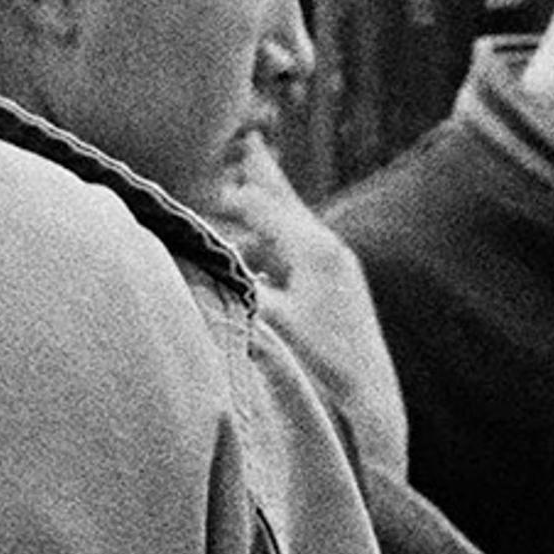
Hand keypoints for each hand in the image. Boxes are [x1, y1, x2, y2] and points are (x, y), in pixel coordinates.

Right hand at [208, 134, 408, 481]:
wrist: (370, 413)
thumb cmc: (318, 367)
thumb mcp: (265, 322)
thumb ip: (226, 285)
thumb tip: (184, 262)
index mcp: (316, 251)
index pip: (264, 206)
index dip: (230, 191)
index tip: (202, 174)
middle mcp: (329, 255)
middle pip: (286, 205)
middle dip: (263, 176)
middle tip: (250, 141)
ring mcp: (336, 276)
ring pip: (291, 230)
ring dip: (266, 210)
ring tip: (251, 186)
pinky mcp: (335, 298)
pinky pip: (295, 255)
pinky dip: (272, 242)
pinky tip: (257, 252)